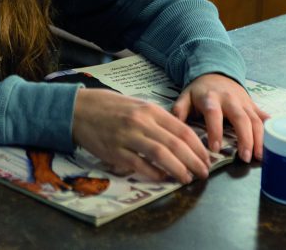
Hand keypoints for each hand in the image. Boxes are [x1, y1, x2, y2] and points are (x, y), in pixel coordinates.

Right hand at [72, 88, 210, 182]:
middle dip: (194, 161)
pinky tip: (163, 178)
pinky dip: (154, 174)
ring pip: (161, 155)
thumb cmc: (110, 107)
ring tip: (188, 179)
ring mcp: (127, 137)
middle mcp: (141, 122)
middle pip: (176, 144)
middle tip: (204, 173)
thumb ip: (158, 120)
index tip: (207, 159)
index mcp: (150, 110)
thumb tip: (181, 139)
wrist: (79, 109)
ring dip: (178, 169)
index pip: (182, 130)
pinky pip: (139, 165)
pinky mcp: (114, 151)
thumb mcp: (137, 106)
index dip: (198, 147)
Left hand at [172, 73, 268, 162]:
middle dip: (245, 138)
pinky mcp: (253, 105)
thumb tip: (174, 127)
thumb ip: (179, 110)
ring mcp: (244, 102)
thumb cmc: (199, 91)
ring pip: (256, 120)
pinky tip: (276, 143)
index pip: (214, 114)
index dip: (215, 130)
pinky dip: (270, 129)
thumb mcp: (185, 96)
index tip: (215, 149)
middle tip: (246, 158)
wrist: (216, 72)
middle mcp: (230, 99)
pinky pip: (264, 117)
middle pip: (241, 118)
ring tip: (260, 157)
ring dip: (260, 139)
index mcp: (211, 98)